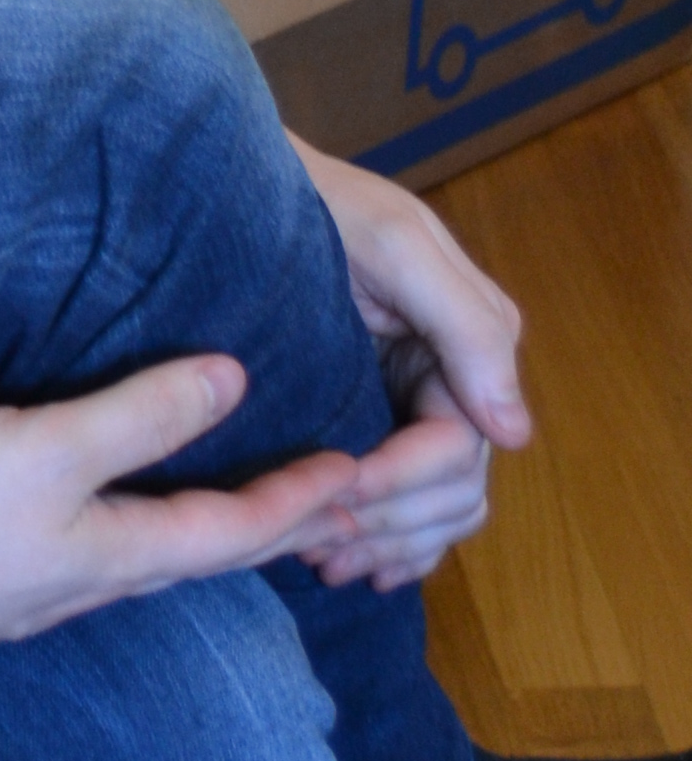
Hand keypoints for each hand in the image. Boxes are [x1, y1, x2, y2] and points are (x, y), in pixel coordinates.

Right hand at [0, 356, 361, 678]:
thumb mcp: (42, 451)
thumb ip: (136, 416)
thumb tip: (237, 380)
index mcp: (114, 556)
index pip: (236, 530)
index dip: (301, 498)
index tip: (360, 469)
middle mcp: (84, 584)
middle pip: (198, 555)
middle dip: (267, 524)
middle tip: (322, 497)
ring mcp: (28, 592)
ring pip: (141, 558)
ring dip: (197, 527)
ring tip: (222, 494)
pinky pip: (84, 552)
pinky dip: (124, 524)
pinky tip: (91, 508)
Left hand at [287, 132, 527, 592]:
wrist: (244, 191)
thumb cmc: (319, 204)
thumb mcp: (396, 244)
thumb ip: (466, 325)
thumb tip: (515, 433)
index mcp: (470, 344)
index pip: (458, 447)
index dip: (402, 480)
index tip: (336, 490)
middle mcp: (453, 382)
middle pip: (453, 492)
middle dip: (393, 524)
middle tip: (321, 548)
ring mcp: (415, 405)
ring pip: (438, 512)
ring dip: (391, 545)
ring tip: (326, 563)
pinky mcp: (380, 421)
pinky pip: (414, 509)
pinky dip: (394, 547)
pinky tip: (354, 569)